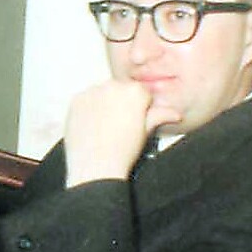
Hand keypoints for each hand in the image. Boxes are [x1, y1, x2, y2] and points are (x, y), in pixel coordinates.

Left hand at [64, 79, 180, 186]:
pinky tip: (92, 126)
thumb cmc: (122, 152)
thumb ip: (160, 116)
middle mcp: (113, 86)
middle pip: (121, 90)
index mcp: (134, 91)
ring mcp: (92, 92)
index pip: (142, 93)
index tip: (136, 122)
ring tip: (105, 128)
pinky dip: (88, 109)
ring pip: (102, 93)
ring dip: (104, 104)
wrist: (95, 166)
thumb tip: (175, 113)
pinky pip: (85, 100)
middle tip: (120, 126)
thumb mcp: (146, 132)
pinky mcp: (76, 100)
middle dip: (122, 104)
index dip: (141, 109)